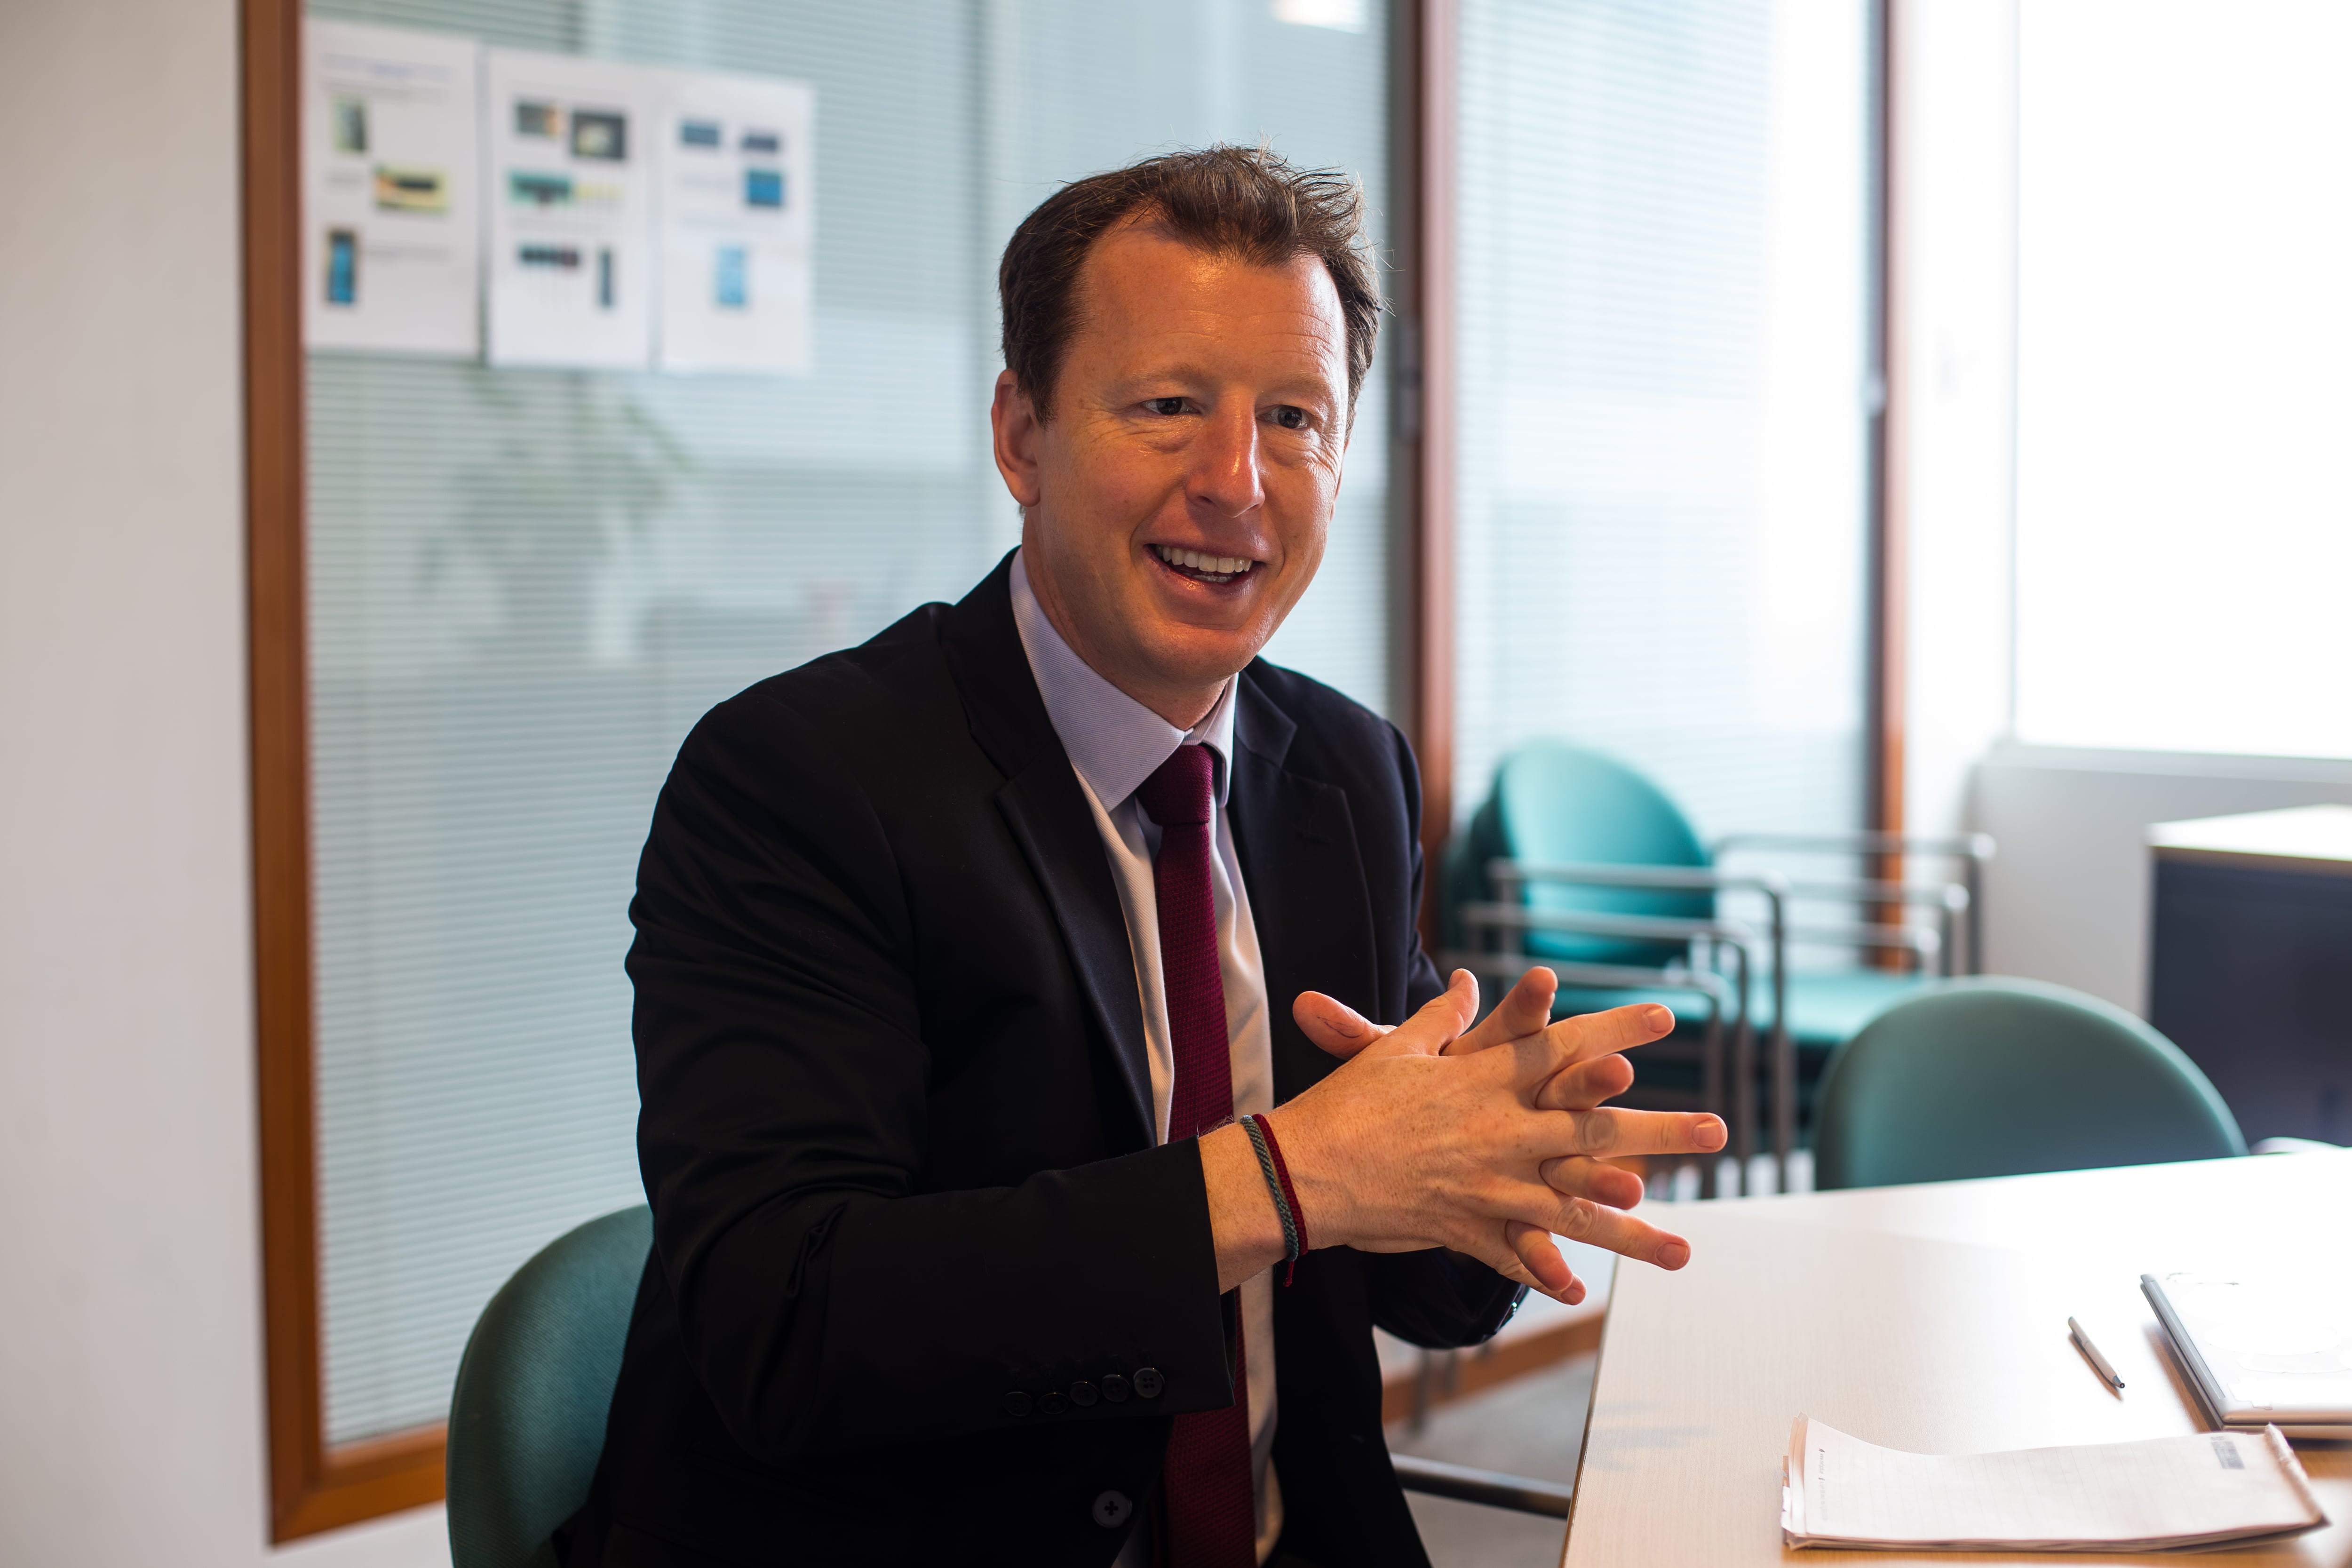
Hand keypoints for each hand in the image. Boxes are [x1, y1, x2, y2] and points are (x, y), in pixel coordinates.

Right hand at [1202, 969, 1724, 1303]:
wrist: (1301, 1172)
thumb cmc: (1345, 1104)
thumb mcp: (1394, 1052)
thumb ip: (1438, 1020)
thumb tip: (1464, 984)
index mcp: (1484, 1079)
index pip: (1562, 1046)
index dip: (1615, 1030)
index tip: (1666, 1018)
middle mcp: (1499, 1132)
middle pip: (1593, 1129)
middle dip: (1660, 1132)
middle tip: (1717, 1132)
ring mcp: (1487, 1187)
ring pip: (1574, 1208)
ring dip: (1633, 1230)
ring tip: (1686, 1250)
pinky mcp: (1466, 1228)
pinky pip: (1516, 1255)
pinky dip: (1547, 1273)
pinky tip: (1583, 1292)